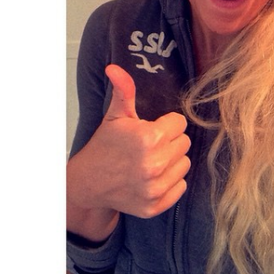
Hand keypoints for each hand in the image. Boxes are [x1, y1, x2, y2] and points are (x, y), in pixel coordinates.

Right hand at [67, 64, 190, 222]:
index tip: (150, 129)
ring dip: (171, 161)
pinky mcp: (155, 206)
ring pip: (185, 164)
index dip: (165, 124)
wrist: (88, 183)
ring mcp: (155, 188)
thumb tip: (114, 67)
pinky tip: (151, 177)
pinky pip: (180, 186)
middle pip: (184, 143)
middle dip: (169, 141)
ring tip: (149, 160)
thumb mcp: (116, 116)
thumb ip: (123, 90)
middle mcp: (154, 165)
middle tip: (149, 146)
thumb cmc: (105, 146)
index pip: (180, 123)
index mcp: (148, 138)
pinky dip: (170, 182)